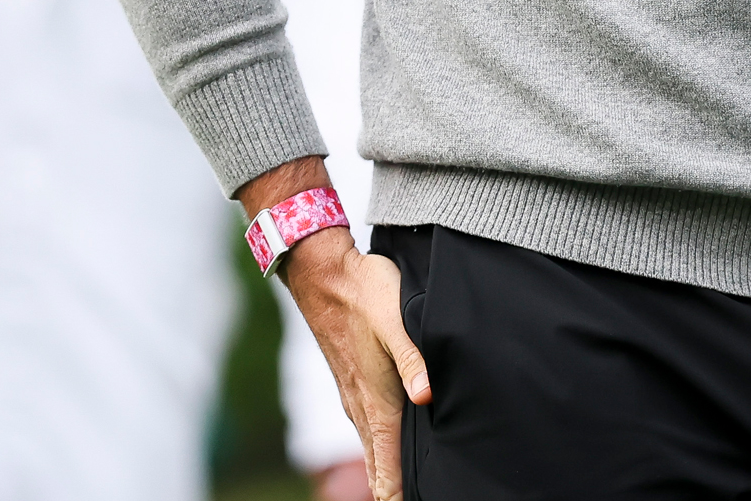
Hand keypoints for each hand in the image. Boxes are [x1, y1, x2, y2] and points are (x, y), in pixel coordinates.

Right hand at [244, 158, 431, 500]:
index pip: (387, 465)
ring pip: (371, 449)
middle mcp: (361, 406)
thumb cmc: (365, 291)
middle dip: (392, 491)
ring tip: (398, 493)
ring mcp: (352, 396)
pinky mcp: (350, 384)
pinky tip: (386, 452)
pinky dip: (377, 452)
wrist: (323, 270)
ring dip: (384, 473)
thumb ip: (414, 359)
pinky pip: (366, 430)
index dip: (396, 493)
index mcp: (376, 399)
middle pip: (378, 466)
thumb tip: (427, 397)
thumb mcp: (397, 320)